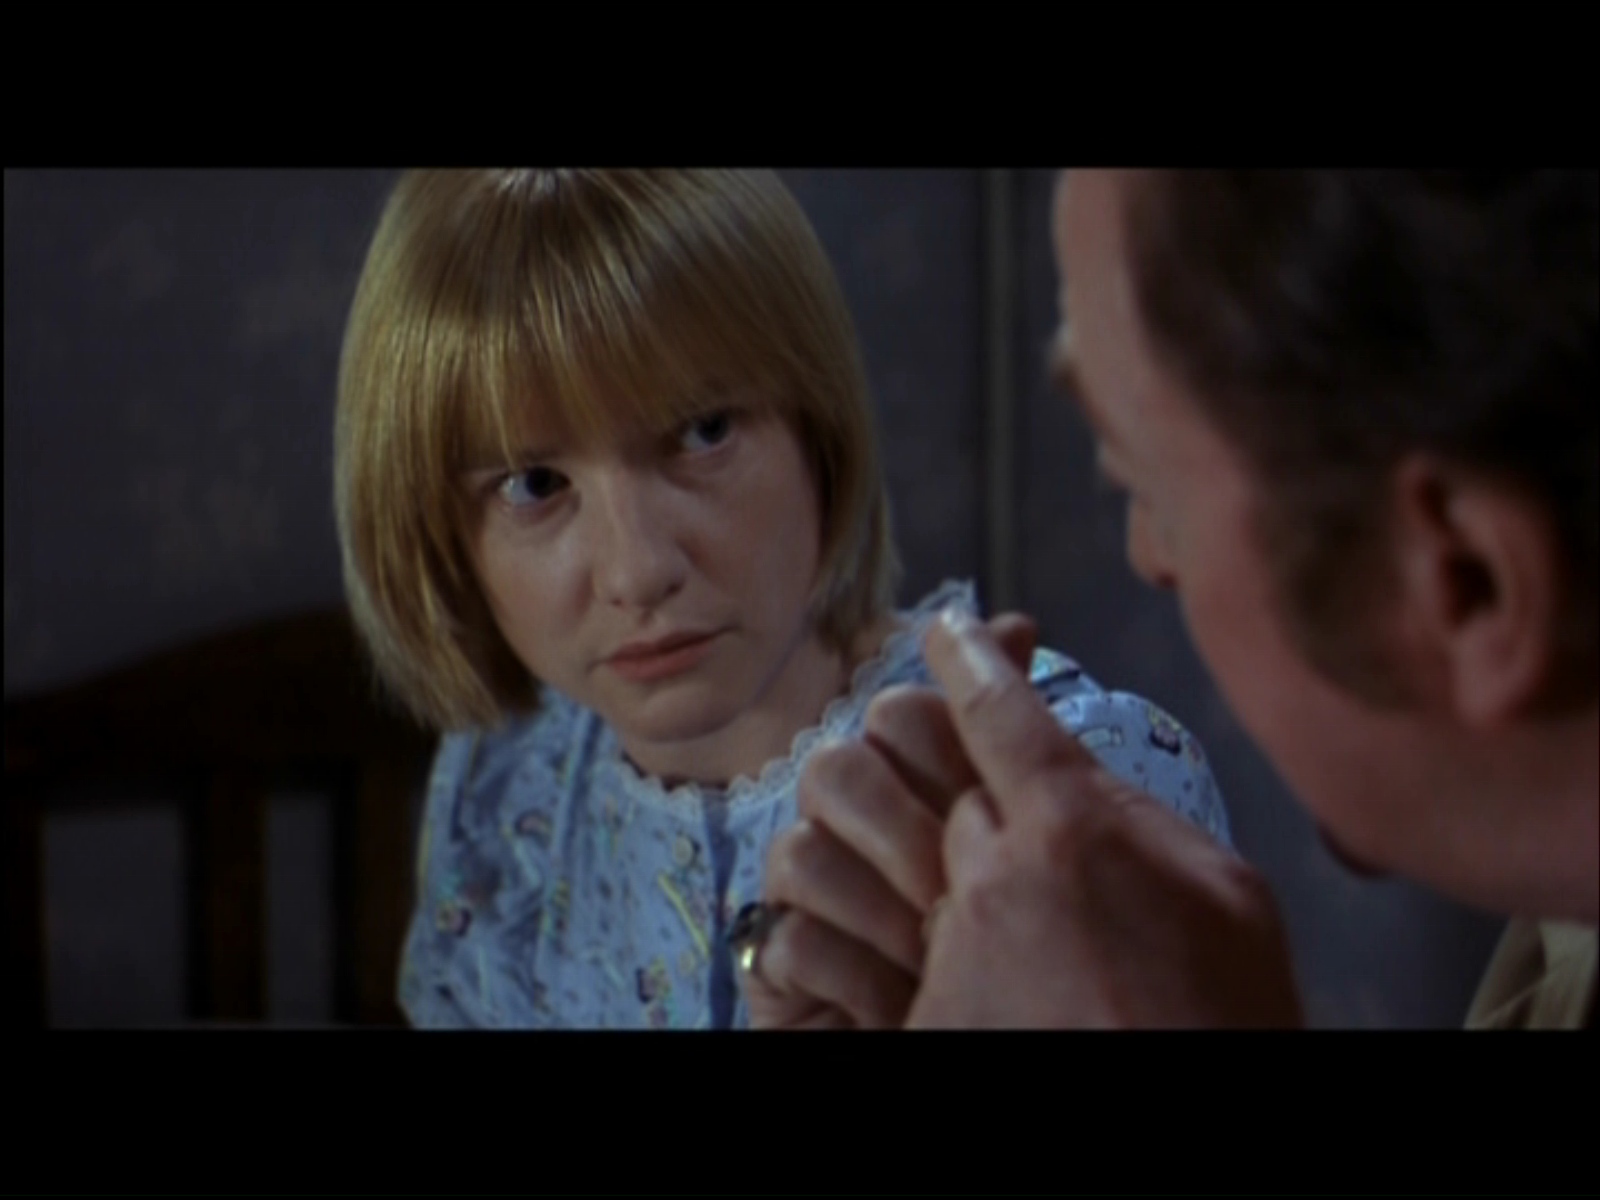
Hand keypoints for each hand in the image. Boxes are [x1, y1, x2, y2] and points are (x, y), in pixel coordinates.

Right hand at [741, 615, 1036, 1028]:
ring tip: (938, 956)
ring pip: (801, 848)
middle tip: (960, 891)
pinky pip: (788, 936)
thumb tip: (1015, 625)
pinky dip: (855, 974)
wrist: (987, 1036)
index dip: (941, 740)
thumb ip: (1009, 730)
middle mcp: (851, 828)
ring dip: (883, 910)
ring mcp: (805, 894)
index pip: (903, 719)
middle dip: (906, 830)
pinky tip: (902, 1001)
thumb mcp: (1030, 832)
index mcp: (914, 786)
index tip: (983, 788)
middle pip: (836, 768)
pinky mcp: (773, 962)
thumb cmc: (1009, 952)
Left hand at [906, 610, 1302, 1027]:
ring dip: (969, 878)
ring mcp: (950, 946)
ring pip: (931, 866)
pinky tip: (1021, 981)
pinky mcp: (924, 1010)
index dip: (965, 655)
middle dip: (974, 790)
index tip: (946, 630)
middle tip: (1018, 823)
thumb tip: (1087, 780)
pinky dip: (958, 951)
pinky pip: (918, 947)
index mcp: (1070, 824)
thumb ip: (1141, 815)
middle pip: (946, 786)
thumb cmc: (1225, 1017)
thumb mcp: (1227, 892)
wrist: (1191, 1118)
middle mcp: (990, 873)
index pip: (991, 706)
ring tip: (1037, 921)